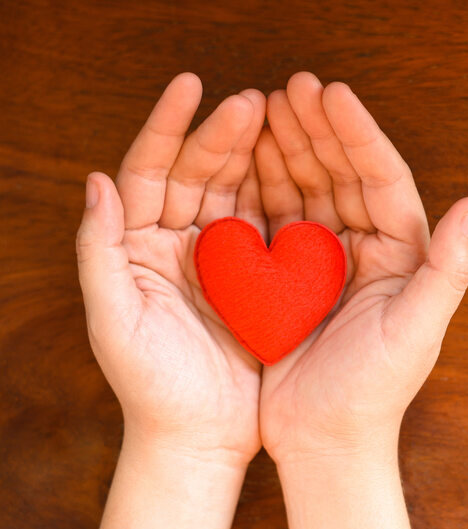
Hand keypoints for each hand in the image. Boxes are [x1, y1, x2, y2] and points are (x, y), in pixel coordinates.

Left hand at [76, 73, 266, 465]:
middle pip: (199, 172)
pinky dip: (288, 193)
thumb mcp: (114, 321)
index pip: (149, 172)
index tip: (192, 87)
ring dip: (260, 153)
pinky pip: (274, 224)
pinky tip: (308, 167)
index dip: (166, 127)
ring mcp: (221, 257)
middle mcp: (178, 242)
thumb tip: (96, 181)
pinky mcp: (260, 277)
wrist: (200, 439)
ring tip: (286, 118)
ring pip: (240, 189)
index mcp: (137, 246)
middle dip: (224, 133)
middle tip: (257, 100)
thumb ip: (99, 252)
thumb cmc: (151, 387)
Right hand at [254, 72, 467, 462]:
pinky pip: (273, 218)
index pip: (382, 178)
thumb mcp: (417, 331)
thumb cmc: (377, 392)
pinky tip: (240, 155)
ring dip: (287, 146)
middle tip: (291, 84)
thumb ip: (448, 270)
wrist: (327, 442)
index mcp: (403, 254)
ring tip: (261, 105)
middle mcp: (369, 249)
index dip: (359, 134)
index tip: (332, 92)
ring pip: (306, 187)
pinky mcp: (288, 277)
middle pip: (343, 173)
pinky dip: (258, 185)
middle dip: (319, 127)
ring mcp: (326, 260)